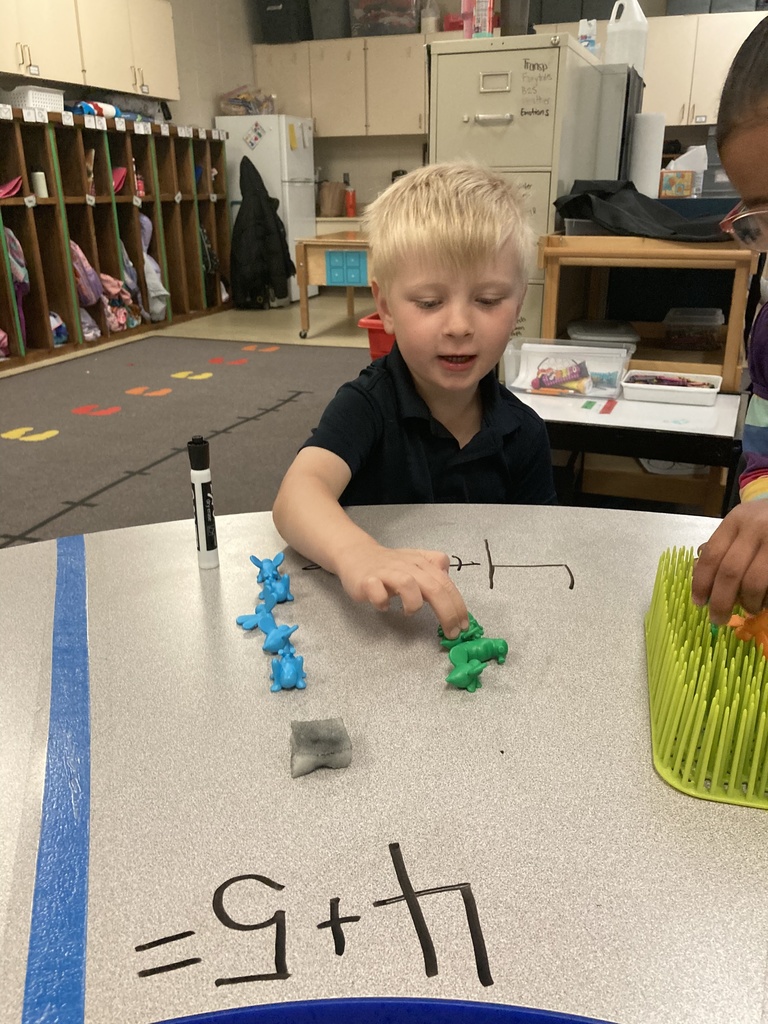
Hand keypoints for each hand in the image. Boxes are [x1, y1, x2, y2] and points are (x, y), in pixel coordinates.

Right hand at [336, 542, 468, 637]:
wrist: (355, 553)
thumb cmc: (388, 564)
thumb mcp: (416, 562)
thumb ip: (435, 568)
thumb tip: (449, 579)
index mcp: (422, 564)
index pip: (446, 584)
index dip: (458, 606)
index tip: (463, 626)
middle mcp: (408, 567)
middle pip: (434, 587)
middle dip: (447, 612)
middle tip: (451, 632)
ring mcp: (387, 572)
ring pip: (408, 584)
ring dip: (413, 604)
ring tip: (409, 613)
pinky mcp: (367, 580)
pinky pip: (376, 591)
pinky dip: (382, 601)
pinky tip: (383, 606)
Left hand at [691, 501, 767, 623]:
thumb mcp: (744, 525)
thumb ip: (725, 548)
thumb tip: (704, 585)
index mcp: (736, 520)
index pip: (712, 555)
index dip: (702, 582)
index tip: (699, 603)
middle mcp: (756, 528)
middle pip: (730, 572)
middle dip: (721, 601)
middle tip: (718, 618)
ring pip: (754, 582)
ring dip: (748, 602)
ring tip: (750, 608)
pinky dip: (766, 599)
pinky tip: (765, 601)